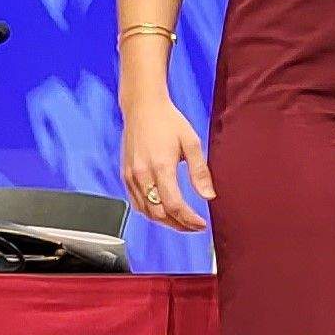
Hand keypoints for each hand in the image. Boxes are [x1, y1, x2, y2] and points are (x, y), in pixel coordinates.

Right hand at [119, 93, 213, 231]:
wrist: (143, 107)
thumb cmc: (168, 121)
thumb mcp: (191, 143)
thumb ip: (200, 171)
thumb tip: (209, 195)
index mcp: (161, 167)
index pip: (175, 205)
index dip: (189, 220)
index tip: (201, 225)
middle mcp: (142, 175)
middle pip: (159, 214)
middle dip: (179, 225)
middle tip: (194, 227)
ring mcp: (131, 176)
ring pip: (146, 212)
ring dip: (165, 222)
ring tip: (182, 222)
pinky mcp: (126, 175)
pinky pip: (137, 203)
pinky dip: (150, 213)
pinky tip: (163, 211)